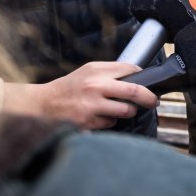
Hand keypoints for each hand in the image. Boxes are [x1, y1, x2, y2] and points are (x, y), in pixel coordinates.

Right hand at [2, 61, 158, 129]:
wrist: (42, 105)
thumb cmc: (68, 88)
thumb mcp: (87, 72)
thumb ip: (109, 72)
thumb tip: (137, 76)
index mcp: (96, 71)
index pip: (130, 71)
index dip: (143, 78)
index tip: (149, 84)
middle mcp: (95, 86)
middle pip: (135, 91)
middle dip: (149, 98)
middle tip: (154, 101)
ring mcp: (92, 106)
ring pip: (125, 111)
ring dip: (127, 112)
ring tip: (117, 110)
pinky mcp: (88, 124)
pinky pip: (110, 125)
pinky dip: (108, 123)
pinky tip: (97, 118)